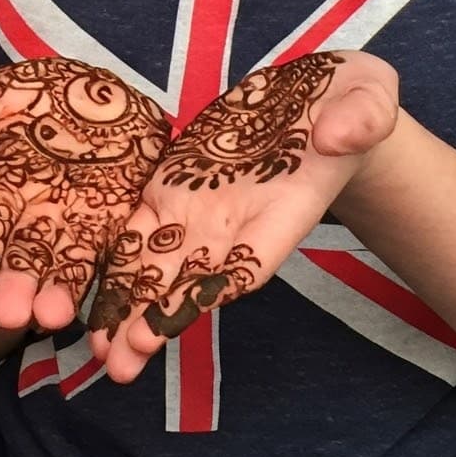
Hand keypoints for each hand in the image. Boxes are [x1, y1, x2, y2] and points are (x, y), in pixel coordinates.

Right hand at [0, 59, 170, 332]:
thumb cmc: (54, 93)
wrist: (116, 97)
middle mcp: (36, 215)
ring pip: (66, 266)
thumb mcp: (7, 91)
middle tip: (9, 313)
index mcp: (2, 185)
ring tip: (54, 317)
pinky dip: (111, 292)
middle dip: (15, 284)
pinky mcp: (119, 232)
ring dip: (59, 294)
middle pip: (22, 254)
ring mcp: (77, 227)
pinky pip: (114, 264)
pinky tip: (109, 317)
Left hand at [88, 52, 398, 382]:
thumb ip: (362, 117)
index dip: (221, 284)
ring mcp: (204, 206)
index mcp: (287, 205)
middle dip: (159, 318)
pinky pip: (140, 223)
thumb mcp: (370, 97)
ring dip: (130, 303)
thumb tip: (341, 134)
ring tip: (98, 346)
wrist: (320, 102)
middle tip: (122, 360)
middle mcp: (241, 219)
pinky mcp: (174, 184)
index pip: (254, 254)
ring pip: (161, 262)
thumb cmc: (352, 103)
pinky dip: (115, 255)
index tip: (188, 311)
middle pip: (197, 278)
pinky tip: (86, 286)